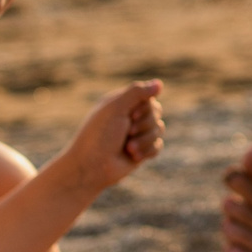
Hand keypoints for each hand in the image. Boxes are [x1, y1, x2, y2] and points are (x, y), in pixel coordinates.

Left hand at [59, 80, 163, 194]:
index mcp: (122, 104)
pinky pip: (157, 146)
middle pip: (156, 113)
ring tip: (128, 148)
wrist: (92, 167)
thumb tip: (159, 84)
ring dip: (144, 140)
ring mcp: (136, 134)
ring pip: (159, 130)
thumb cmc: (99, 135)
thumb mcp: (116, 108)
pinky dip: (147, 151)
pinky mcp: (141, 151)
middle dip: (144, 125)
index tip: (130, 116)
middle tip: (127, 133)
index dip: (144, 108)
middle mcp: (130, 117)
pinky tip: (133, 156)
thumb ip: (137, 92)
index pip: (148, 98)